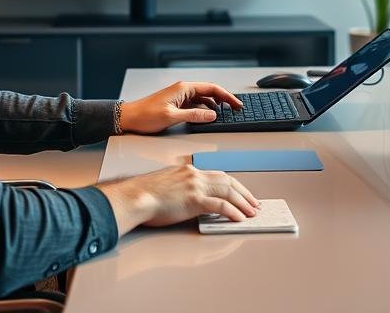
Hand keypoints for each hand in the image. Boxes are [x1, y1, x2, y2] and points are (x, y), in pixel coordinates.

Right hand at [98, 165, 259, 235]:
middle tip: (254, 203)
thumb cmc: (144, 195)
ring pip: (228, 191)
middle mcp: (194, 175)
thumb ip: (181, 188)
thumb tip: (191, 200)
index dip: (233, 185)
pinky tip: (239, 218)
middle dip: (243, 193)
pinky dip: (232, 211)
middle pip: (227, 181)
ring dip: (242, 202)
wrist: (135, 197)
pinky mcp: (194, 199)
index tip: (241, 193)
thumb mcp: (166, 185)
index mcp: (188, 171)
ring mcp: (195, 186)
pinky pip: (220, 205)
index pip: (217, 175)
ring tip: (251, 212)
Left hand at [119, 81, 242, 133]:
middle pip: (209, 92)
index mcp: (183, 88)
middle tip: (236, 108)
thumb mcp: (172, 117)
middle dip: (224, 99)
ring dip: (215, 105)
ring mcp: (180, 97)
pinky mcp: (176, 104)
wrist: (129, 118)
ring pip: (203, 99)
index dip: (226, 96)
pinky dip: (205, 109)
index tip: (236, 104)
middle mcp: (183, 90)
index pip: (211, 88)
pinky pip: (195, 105)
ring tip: (226, 113)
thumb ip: (193, 116)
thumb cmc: (145, 115)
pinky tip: (209, 116)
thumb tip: (212, 115)